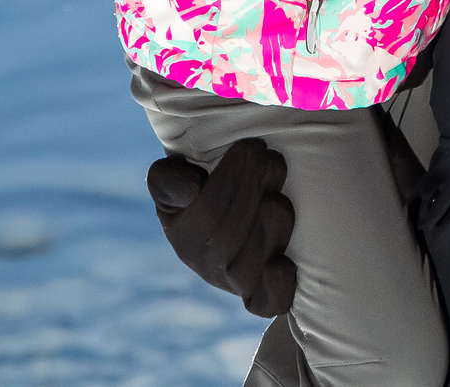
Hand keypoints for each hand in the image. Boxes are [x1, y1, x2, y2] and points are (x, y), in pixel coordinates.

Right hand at [148, 140, 298, 318]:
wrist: (239, 214)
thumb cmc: (209, 188)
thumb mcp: (178, 178)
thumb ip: (168, 180)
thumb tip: (192, 189)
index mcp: (181, 234)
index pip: (205, 212)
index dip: (232, 179)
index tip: (251, 146)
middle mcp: (205, 264)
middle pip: (229, 236)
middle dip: (255, 191)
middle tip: (270, 159)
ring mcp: (235, 283)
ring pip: (252, 263)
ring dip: (272, 223)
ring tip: (278, 195)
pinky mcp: (262, 297)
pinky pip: (267, 304)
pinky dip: (276, 287)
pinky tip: (281, 263)